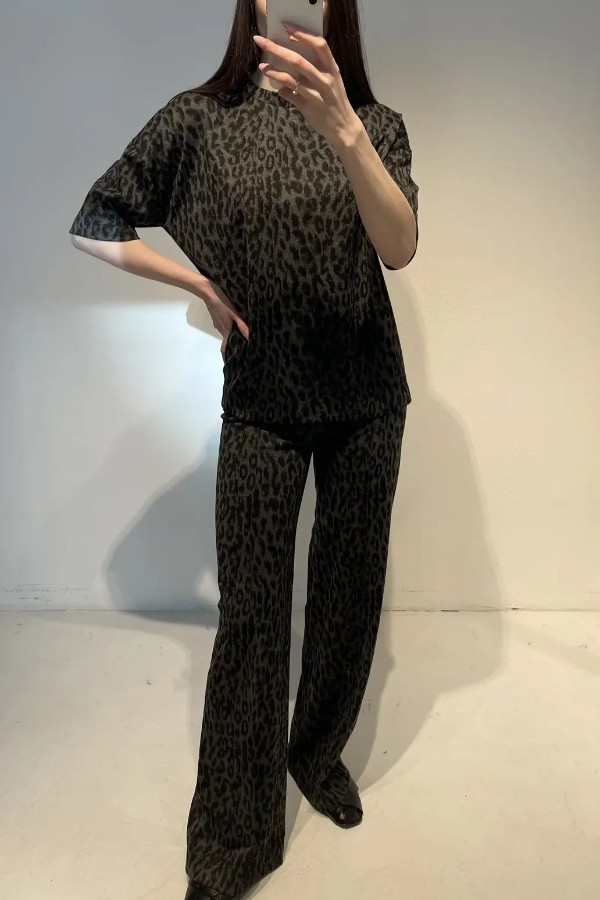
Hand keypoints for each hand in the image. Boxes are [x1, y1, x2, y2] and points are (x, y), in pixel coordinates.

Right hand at [202, 279, 249, 360]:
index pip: (225, 348)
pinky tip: (234, 321)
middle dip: (234, 343)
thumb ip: (242, 325)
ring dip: (232, 333)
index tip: (232, 360)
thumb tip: (249, 338)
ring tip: (242, 332)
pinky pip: (224, 325)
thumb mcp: (234, 314)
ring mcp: (217, 322)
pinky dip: (229, 326)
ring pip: (226, 331)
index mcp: (225, 330)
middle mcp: (220, 329)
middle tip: (242, 345)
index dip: (227, 355)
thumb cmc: (222, 303)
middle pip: (227, 339)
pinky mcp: (216, 316)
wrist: (208, 291)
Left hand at [252, 24, 361, 150]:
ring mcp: (316, 94)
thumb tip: (294, 56)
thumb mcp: (333, 79)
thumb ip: (318, 67)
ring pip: (290, 79)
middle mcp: (324, 79)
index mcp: (332, 68)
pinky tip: (277, 89)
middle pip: (298, 60)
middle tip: (261, 41)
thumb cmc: (335, 99)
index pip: (319, 45)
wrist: (343, 126)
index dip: (302, 34)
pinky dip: (281, 91)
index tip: (286, 26)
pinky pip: (290, 96)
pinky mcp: (308, 107)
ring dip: (273, 71)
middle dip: (277, 49)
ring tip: (262, 67)